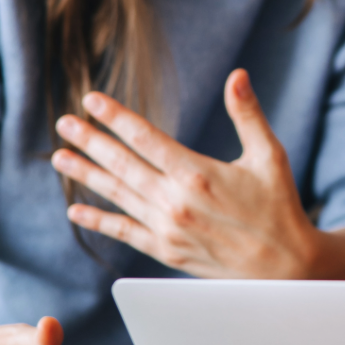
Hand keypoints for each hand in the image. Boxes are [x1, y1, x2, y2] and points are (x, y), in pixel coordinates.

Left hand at [53, 68, 327, 278]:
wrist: (285, 268)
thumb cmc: (280, 207)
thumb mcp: (269, 156)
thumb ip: (247, 115)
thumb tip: (237, 75)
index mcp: (198, 173)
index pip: (146, 138)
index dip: (116, 117)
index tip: (92, 100)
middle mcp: (176, 201)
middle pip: (122, 165)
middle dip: (91, 141)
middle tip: (64, 123)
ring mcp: (168, 228)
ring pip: (118, 195)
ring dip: (87, 175)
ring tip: (59, 156)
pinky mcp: (167, 251)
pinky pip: (124, 232)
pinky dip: (99, 221)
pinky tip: (76, 210)